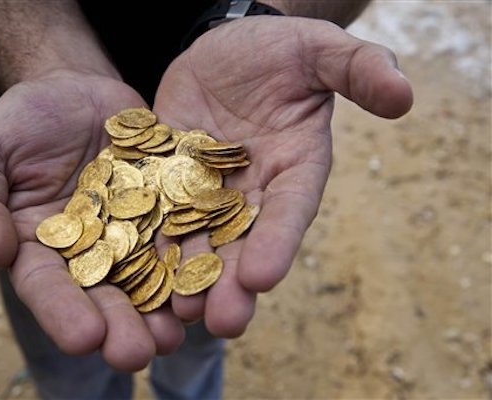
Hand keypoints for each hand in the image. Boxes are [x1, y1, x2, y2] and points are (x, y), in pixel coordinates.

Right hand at [0, 70, 184, 369]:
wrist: (73, 89)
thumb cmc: (22, 122)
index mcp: (43, 246)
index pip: (49, 287)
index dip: (64, 313)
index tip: (84, 338)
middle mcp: (93, 249)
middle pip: (105, 293)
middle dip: (121, 324)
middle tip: (137, 352)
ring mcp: (135, 229)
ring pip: (150, 275)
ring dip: (164, 307)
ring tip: (177, 333)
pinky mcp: (169, 204)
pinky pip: (185, 230)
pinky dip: (197, 256)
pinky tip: (212, 280)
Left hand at [153, 17, 412, 335]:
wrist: (228, 47)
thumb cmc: (281, 50)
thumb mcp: (319, 51)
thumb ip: (358, 70)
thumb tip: (403, 96)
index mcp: (294, 167)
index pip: (290, 209)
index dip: (278, 242)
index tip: (263, 277)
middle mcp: (252, 188)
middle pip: (243, 240)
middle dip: (233, 281)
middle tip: (222, 321)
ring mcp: (207, 186)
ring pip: (198, 236)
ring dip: (188, 274)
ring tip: (178, 311)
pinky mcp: (169, 175)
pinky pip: (156, 208)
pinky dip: (148, 237)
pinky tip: (134, 268)